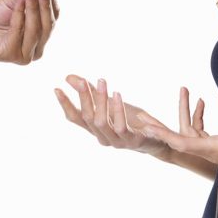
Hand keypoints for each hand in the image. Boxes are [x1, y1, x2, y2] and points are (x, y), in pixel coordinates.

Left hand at [0, 0, 58, 63]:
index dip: (52, 1)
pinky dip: (19, 15)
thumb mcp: (12, 1)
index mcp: (40, 33)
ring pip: (36, 29)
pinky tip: (18, 2)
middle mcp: (36, 46)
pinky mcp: (12, 55)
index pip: (53, 17)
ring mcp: (25, 53)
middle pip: (48, 25)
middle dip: (45, 4)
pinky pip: (20, 31)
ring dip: (33, 7)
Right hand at [54, 75, 171, 157]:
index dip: (65, 104)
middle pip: (87, 117)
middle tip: (81, 80)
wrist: (160, 141)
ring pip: (101, 121)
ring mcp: (116, 141)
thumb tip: (69, 77)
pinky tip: (117, 94)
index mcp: (96, 129)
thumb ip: (91, 92)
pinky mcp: (131, 141)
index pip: (75, 118)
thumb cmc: (132, 121)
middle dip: (84, 98)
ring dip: (100, 100)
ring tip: (102, 81)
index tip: (57, 88)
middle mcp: (103, 137)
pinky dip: (117, 109)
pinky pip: (120, 126)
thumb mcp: (111, 103)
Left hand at [140, 93, 217, 181]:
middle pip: (179, 139)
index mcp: (216, 149)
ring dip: (174, 121)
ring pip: (188, 135)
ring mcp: (215, 149)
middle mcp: (211, 151)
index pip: (184, 142)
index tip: (148, 128)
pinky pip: (201, 132)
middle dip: (159, 129)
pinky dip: (195, 118)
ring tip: (158, 110)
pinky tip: (198, 103)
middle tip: (140, 118)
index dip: (164, 135)